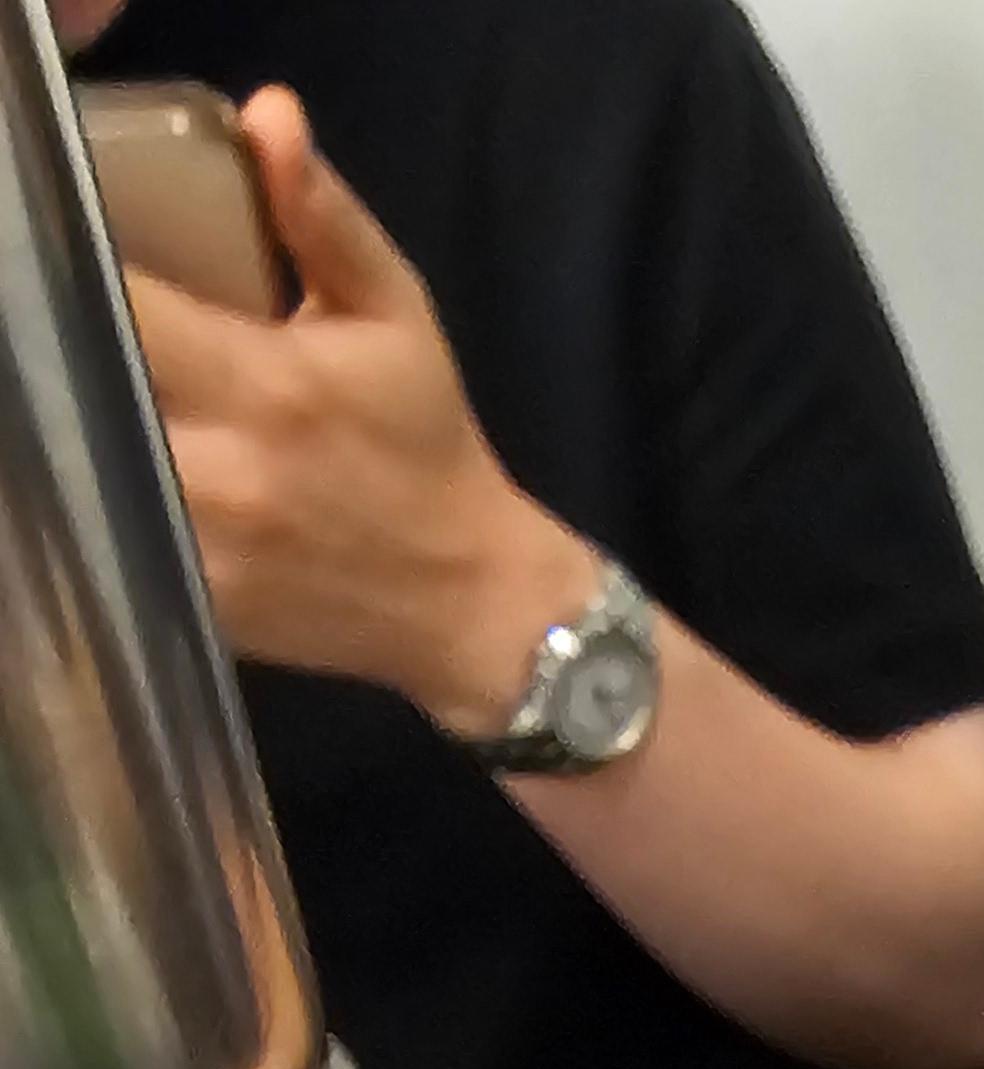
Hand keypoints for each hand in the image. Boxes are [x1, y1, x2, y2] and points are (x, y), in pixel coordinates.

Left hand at [125, 86, 588, 736]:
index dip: (91, 273)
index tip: (93, 255)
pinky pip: (116, 534)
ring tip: (116, 392)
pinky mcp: (196, 602)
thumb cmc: (426, 442)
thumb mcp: (394, 312)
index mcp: (268, 386)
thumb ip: (322, 217)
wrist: (468, 599)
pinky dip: (112, 492)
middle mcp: (226, 472)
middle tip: (102, 326)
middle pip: (88, 387)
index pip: (125, 307)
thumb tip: (268, 116)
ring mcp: (204, 549)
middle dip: (81, 347)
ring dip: (89, 420)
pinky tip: (141, 466)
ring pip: (91, 463)